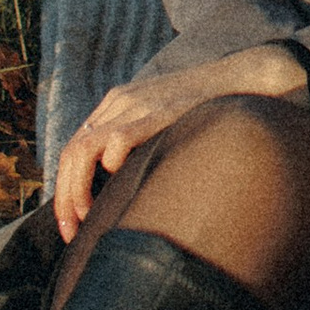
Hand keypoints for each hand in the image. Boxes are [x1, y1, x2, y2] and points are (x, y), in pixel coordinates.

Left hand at [51, 42, 308, 239]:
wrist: (244, 77)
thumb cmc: (209, 110)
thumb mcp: (164, 122)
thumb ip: (143, 143)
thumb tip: (126, 192)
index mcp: (117, 105)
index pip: (73, 149)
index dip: (66, 189)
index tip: (73, 226)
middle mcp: (119, 103)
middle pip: (71, 152)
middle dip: (64, 198)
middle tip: (71, 232)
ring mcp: (136, 105)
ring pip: (83, 149)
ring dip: (77, 190)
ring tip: (87, 220)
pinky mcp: (158, 111)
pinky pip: (118, 140)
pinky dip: (110, 164)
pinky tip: (121, 183)